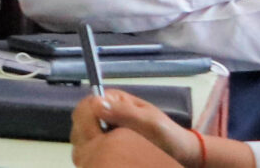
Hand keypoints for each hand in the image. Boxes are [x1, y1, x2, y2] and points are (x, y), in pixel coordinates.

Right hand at [74, 90, 199, 167]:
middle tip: (108, 149)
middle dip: (89, 137)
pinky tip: (106, 160)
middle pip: (78, 123)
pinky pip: (86, 151)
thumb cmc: (169, 136)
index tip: (98, 136)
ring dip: (90, 149)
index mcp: (112, 100)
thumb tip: (97, 103)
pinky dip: (93, 157)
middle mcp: (102, 112)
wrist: (180, 155)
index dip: (87, 121)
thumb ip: (125, 112)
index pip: (85, 106)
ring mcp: (101, 129)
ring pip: (79, 138)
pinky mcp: (102, 145)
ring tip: (110, 156)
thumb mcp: (151, 122)